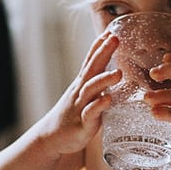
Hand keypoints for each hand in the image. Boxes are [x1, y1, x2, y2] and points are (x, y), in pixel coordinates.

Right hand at [37, 30, 121, 155]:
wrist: (52, 139)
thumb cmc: (73, 116)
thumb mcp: (85, 97)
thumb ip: (98, 86)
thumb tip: (117, 75)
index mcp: (82, 85)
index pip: (90, 61)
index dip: (99, 46)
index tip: (110, 31)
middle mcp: (80, 92)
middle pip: (91, 69)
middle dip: (103, 53)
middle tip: (115, 39)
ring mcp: (80, 107)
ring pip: (91, 90)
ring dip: (104, 79)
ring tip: (118, 73)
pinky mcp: (82, 124)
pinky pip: (90, 113)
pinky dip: (99, 105)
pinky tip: (108, 99)